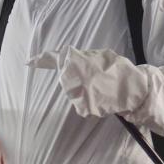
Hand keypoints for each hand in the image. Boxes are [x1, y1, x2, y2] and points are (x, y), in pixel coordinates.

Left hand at [27, 47, 145, 118]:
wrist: (135, 90)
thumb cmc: (120, 71)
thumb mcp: (103, 56)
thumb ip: (84, 57)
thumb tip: (70, 57)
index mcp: (79, 61)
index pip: (57, 58)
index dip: (42, 60)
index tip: (29, 62)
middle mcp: (75, 77)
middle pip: (68, 79)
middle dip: (78, 79)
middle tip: (96, 79)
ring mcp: (78, 94)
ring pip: (75, 93)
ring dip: (85, 91)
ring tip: (102, 88)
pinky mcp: (83, 108)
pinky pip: (82, 104)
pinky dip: (91, 102)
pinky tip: (103, 98)